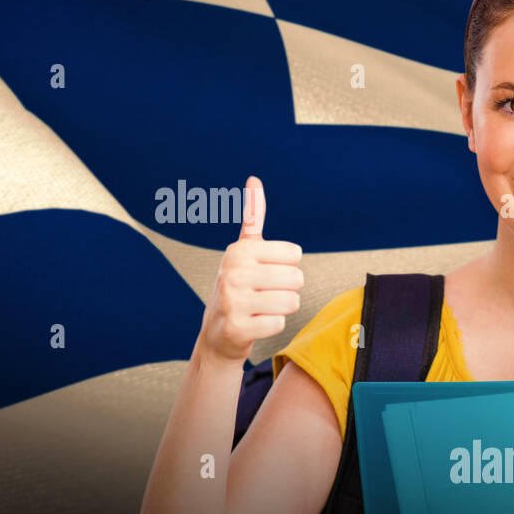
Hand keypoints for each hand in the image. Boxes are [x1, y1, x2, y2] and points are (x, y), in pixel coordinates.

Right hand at [198, 176, 303, 365]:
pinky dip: (272, 326)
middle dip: (287, 290)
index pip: (294, 254)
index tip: (265, 274)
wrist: (217, 334)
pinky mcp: (237, 328)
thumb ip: (252, 218)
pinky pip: (279, 323)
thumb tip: (254, 178)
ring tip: (261, 309)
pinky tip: (255, 324)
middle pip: (296, 278)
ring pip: (291, 302)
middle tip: (264, 295)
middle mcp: (232, 272)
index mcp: (239, 251)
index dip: (286, 267)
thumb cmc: (238, 288)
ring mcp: (233, 301)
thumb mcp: (243, 252)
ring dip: (282, 309)